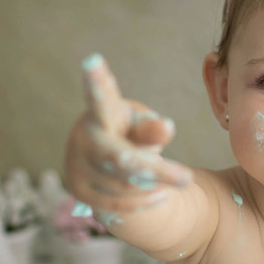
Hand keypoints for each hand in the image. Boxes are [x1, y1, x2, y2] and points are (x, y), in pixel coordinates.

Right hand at [63, 54, 192, 219]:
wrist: (104, 163)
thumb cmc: (129, 134)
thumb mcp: (143, 126)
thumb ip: (151, 129)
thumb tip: (165, 129)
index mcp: (101, 114)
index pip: (100, 98)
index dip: (96, 81)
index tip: (92, 60)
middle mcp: (83, 138)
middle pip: (122, 160)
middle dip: (156, 171)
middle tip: (187, 177)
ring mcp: (76, 165)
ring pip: (123, 185)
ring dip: (152, 185)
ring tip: (170, 181)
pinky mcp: (77, 190)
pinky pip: (117, 204)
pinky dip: (143, 200)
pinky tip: (161, 195)